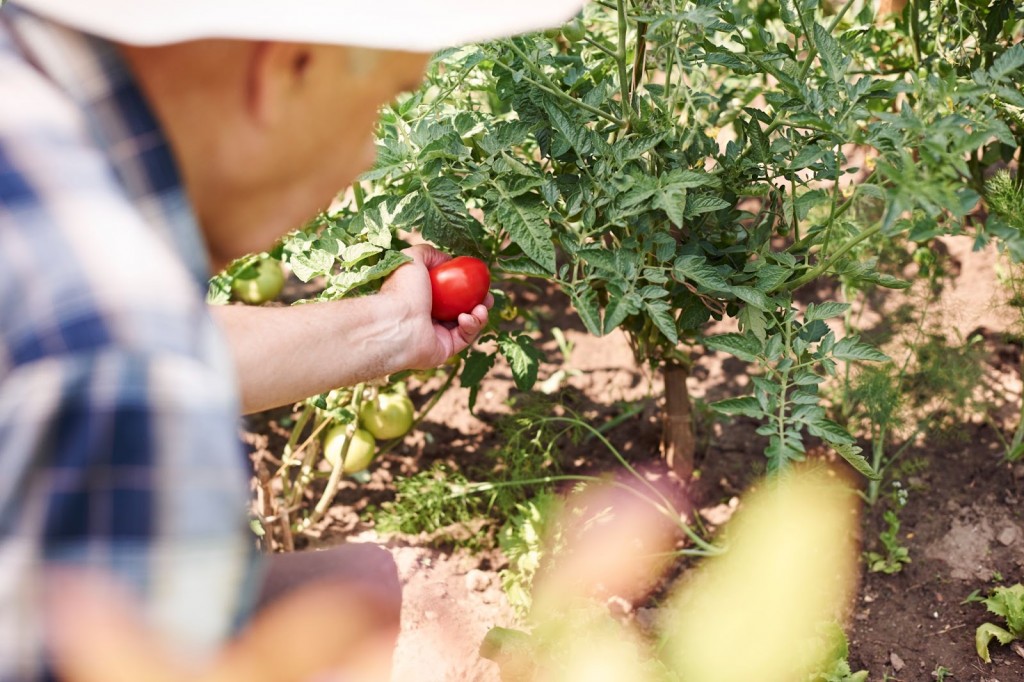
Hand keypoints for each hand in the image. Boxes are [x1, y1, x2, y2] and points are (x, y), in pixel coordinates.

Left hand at [379, 245, 492, 369]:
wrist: (396, 324)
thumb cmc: (401, 291)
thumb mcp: (411, 259)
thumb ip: (428, 252)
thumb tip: (445, 259)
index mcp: (421, 297)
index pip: (448, 292)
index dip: (466, 286)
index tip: (479, 281)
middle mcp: (428, 317)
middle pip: (461, 308)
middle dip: (479, 302)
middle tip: (488, 297)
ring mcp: (436, 335)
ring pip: (466, 324)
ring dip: (479, 315)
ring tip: (482, 307)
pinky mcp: (444, 349)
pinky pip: (464, 337)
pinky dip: (471, 326)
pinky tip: (466, 318)